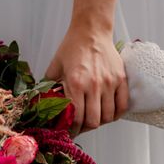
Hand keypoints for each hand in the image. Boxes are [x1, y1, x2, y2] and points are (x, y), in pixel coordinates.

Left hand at [44, 20, 128, 136]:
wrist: (91, 31)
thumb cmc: (72, 47)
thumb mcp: (55, 66)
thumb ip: (48, 85)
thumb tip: (41, 102)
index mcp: (75, 83)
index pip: (76, 117)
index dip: (72, 130)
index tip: (69, 132)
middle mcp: (94, 85)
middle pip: (93, 121)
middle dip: (85, 128)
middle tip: (80, 127)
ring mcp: (109, 83)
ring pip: (108, 116)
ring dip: (100, 122)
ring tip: (93, 119)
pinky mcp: (121, 79)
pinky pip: (122, 105)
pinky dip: (116, 114)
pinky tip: (108, 113)